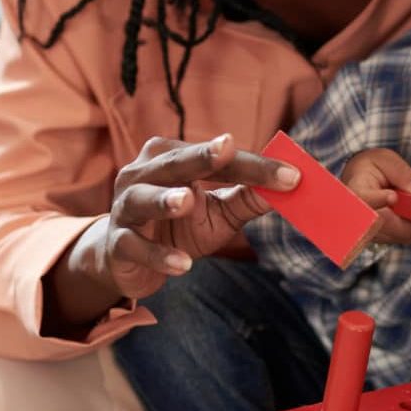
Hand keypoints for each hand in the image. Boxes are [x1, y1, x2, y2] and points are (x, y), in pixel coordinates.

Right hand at [43, 133, 299, 331]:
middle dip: (202, 157)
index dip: (255, 166)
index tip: (293, 176)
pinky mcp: (117, 243)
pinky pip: (135, 246)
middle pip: (176, 163)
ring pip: (143, 199)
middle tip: (226, 146)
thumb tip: (292, 185)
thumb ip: (248, 198)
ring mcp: (126, 207)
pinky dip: (158, 256)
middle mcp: (144, 173)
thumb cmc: (178, 227)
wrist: (125, 258)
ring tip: (187, 201)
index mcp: (172, 157)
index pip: (219, 159)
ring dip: (165, 199)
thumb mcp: (218, 212)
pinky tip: (183, 264)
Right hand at [342, 148, 410, 244]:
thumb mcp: (385, 160)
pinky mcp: (381, 237)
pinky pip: (403, 238)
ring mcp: (369, 230)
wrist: (360, 181)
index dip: (377, 200)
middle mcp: (360, 215)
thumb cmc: (372, 167)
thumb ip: (401, 172)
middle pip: (385, 224)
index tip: (393, 196)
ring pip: (397, 235)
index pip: (364, 199)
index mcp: (357, 190)